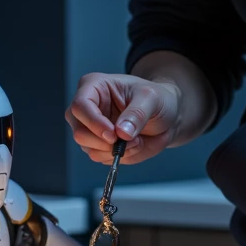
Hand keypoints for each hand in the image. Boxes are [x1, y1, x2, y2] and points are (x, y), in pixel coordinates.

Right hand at [65, 72, 181, 165]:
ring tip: (137, 140)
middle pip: (80, 133)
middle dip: (105, 143)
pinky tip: (134, 145)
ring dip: (117, 151)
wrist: (166, 116)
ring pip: (91, 150)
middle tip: (130, 140)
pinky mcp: (98, 145)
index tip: (114, 135)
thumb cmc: (157, 99)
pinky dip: (121, 157)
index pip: (80, 106)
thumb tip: (121, 132)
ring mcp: (91, 129)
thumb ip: (137, 113)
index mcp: (94, 86)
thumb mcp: (152, 99)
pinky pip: (103, 158)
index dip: (94, 123)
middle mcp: (87, 108)